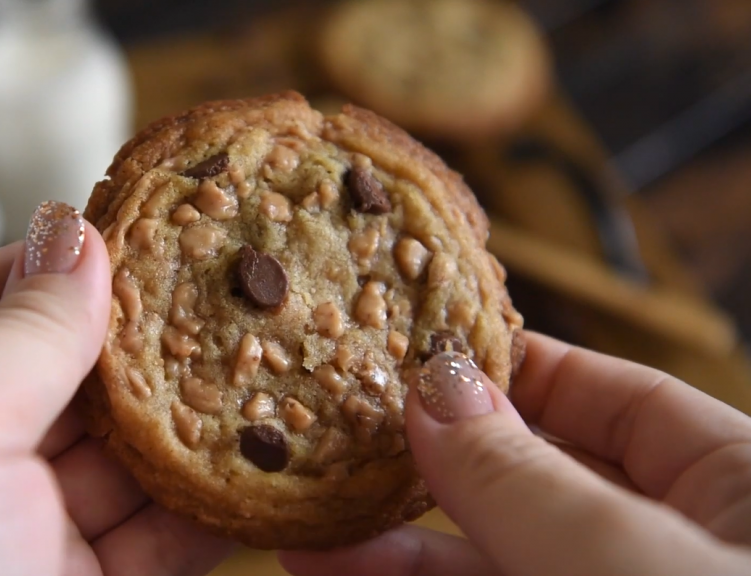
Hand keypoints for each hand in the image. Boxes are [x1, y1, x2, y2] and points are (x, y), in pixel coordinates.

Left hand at [0, 201, 232, 575]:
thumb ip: (17, 330)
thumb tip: (78, 236)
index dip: (74, 261)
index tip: (162, 224)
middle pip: (70, 371)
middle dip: (153, 336)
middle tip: (240, 282)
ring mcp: (17, 534)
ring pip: (128, 452)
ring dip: (199, 413)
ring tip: (276, 352)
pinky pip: (164, 529)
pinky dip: (218, 495)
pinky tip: (269, 450)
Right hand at [281, 331, 750, 574]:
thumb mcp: (626, 558)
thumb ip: (524, 477)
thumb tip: (433, 388)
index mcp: (739, 489)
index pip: (617, 399)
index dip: (515, 370)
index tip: (418, 352)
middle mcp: (676, 547)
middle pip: (535, 479)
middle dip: (429, 462)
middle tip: (335, 433)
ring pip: (492, 555)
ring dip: (393, 544)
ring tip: (303, 520)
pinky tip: (330, 569)